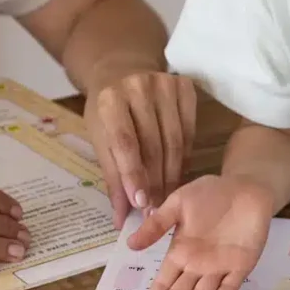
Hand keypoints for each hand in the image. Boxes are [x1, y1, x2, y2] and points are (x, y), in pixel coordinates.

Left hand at [84, 72, 196, 227]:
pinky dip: (185, 155)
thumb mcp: (100, 138)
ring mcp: (164, 83)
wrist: (121, 70)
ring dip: (172, 173)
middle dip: (155, 181)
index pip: (125, 142)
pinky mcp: (184, 86)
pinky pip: (190, 130)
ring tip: (167, 197)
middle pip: (153, 144)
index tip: (140, 204)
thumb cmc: (106, 110)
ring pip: (175, 140)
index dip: (133, 175)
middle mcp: (138, 86)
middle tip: (156, 210)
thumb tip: (121, 219)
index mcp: (110, 99)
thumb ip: (112, 176)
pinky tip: (178, 171)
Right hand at [128, 174, 272, 289]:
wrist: (245, 187)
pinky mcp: (241, 266)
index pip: (162, 285)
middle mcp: (197, 265)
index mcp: (180, 252)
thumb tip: (130, 245)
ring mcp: (219, 267)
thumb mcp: (177, 204)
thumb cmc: (210, 193)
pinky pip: (228, 287)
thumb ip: (157, 225)